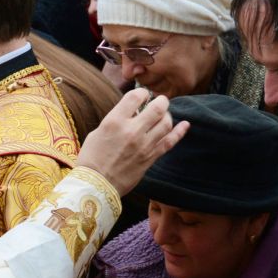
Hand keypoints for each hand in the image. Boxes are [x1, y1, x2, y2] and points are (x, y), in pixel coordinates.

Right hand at [74, 89, 189, 194]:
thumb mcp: (98, 132)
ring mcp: (143, 145)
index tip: (142, 95)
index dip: (142, 92)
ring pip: (166, 123)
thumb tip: (132, 112)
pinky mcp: (150, 158)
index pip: (135, 97)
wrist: (96, 185)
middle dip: (161, 101)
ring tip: (163, 115)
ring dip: (167, 115)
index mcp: (114, 121)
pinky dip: (179, 132)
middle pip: (157, 108)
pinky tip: (185, 125)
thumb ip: (116, 120)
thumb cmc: (92, 158)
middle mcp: (132, 131)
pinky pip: (169, 142)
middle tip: (160, 101)